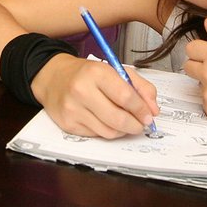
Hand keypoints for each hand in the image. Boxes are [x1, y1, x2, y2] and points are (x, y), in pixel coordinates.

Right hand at [32, 54, 159, 138]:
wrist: (52, 77)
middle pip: (118, 118)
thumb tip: (153, 110)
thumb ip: (140, 87)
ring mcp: (73, 109)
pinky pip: (96, 135)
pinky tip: (106, 121)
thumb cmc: (87, 73)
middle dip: (136, 125)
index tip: (149, 115)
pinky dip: (107, 131)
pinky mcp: (67, 124)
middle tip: (141, 124)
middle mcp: (82, 90)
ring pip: (109, 131)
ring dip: (123, 130)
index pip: (126, 97)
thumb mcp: (115, 70)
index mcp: (97, 73)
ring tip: (125, 122)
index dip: (142, 110)